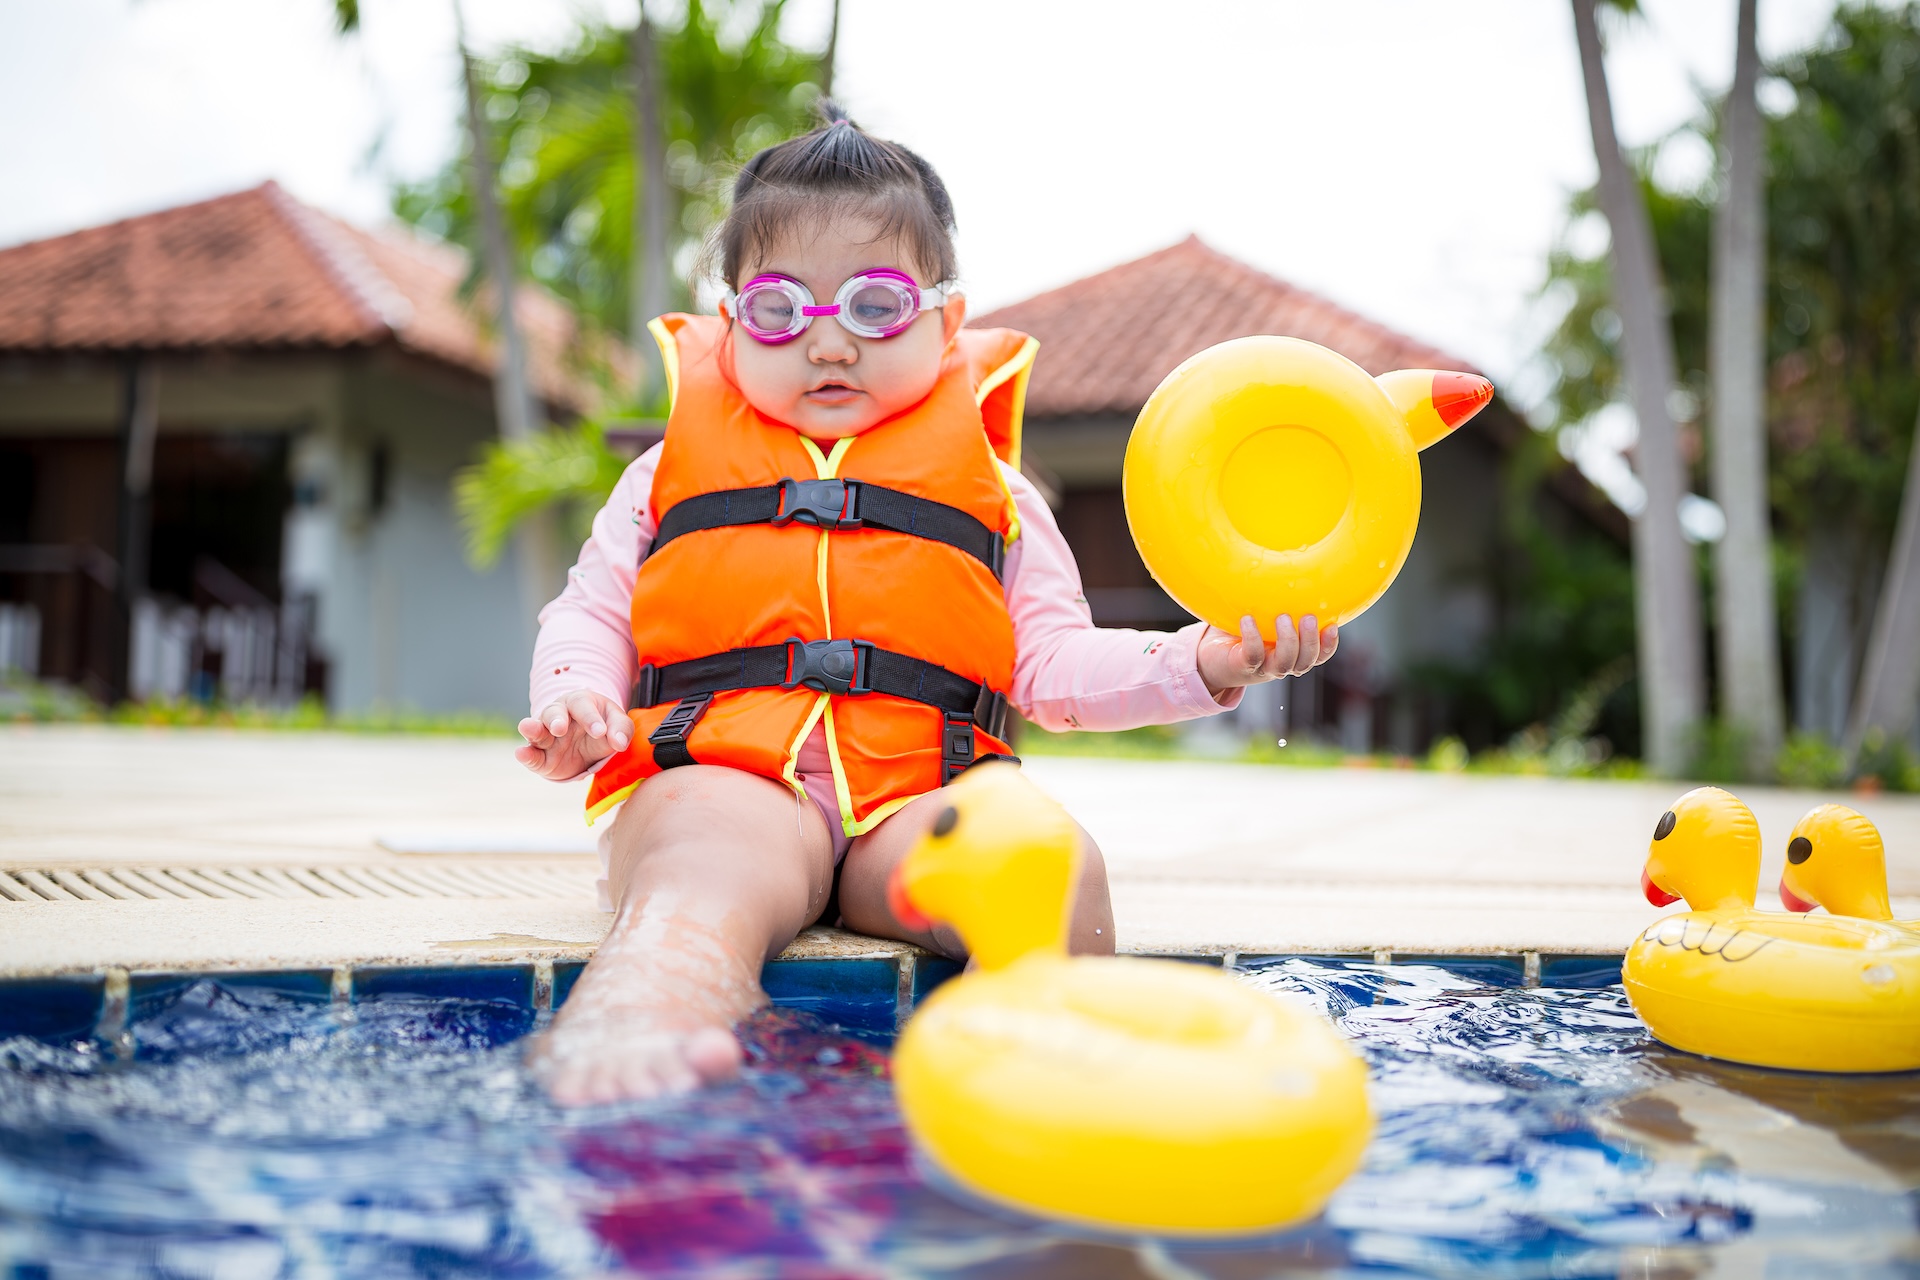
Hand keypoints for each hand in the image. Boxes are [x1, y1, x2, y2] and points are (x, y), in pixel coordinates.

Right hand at [516, 689, 633, 779]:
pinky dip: (525, 754)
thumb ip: (622, 729)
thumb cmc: (602, 727)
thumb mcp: (617, 724)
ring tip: (528, 728)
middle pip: (553, 712)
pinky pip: (531, 755)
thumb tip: (620, 743)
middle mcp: (559, 715)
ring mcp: (547, 736)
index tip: (600, 731)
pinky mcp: (540, 757)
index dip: (590, 717)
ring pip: (536, 729)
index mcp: (579, 703)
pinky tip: (521, 752)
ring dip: (532, 729)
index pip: (582, 705)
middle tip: (560, 728)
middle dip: (555, 719)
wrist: (588, 746)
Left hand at [1197, 614, 1338, 699]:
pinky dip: (1253, 637)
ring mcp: (1263, 668)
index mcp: (1292, 654)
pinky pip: (1253, 654)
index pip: (1319, 655)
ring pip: (1285, 663)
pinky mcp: (1243, 666)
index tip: (1333, 625)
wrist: (1210, 657)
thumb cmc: (1241, 633)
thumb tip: (1286, 563)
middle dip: (1311, 641)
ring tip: (1283, 617)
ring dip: (1288, 641)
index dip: (1328, 644)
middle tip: (1309, 618)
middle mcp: (1281, 664)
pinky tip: (1248, 619)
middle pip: (1305, 661)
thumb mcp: (1264, 617)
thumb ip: (1277, 601)